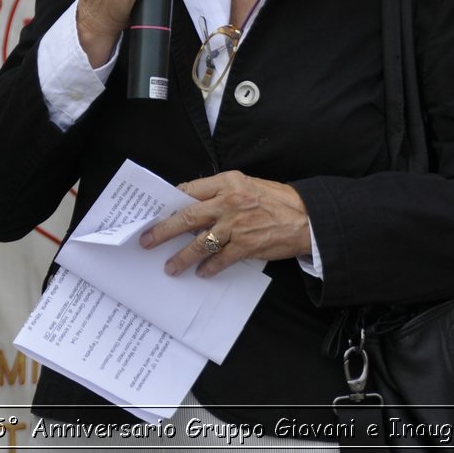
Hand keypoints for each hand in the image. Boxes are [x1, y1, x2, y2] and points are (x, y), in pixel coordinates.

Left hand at [139, 170, 310, 276]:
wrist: (306, 217)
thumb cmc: (277, 200)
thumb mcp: (248, 185)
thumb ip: (222, 192)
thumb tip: (194, 205)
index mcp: (228, 182)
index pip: (191, 190)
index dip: (171, 202)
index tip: (157, 212)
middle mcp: (230, 202)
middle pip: (188, 217)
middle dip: (164, 231)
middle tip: (147, 241)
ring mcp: (237, 225)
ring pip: (200, 242)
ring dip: (182, 257)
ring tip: (171, 266)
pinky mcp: (246, 245)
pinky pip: (220, 259)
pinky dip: (209, 267)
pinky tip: (202, 272)